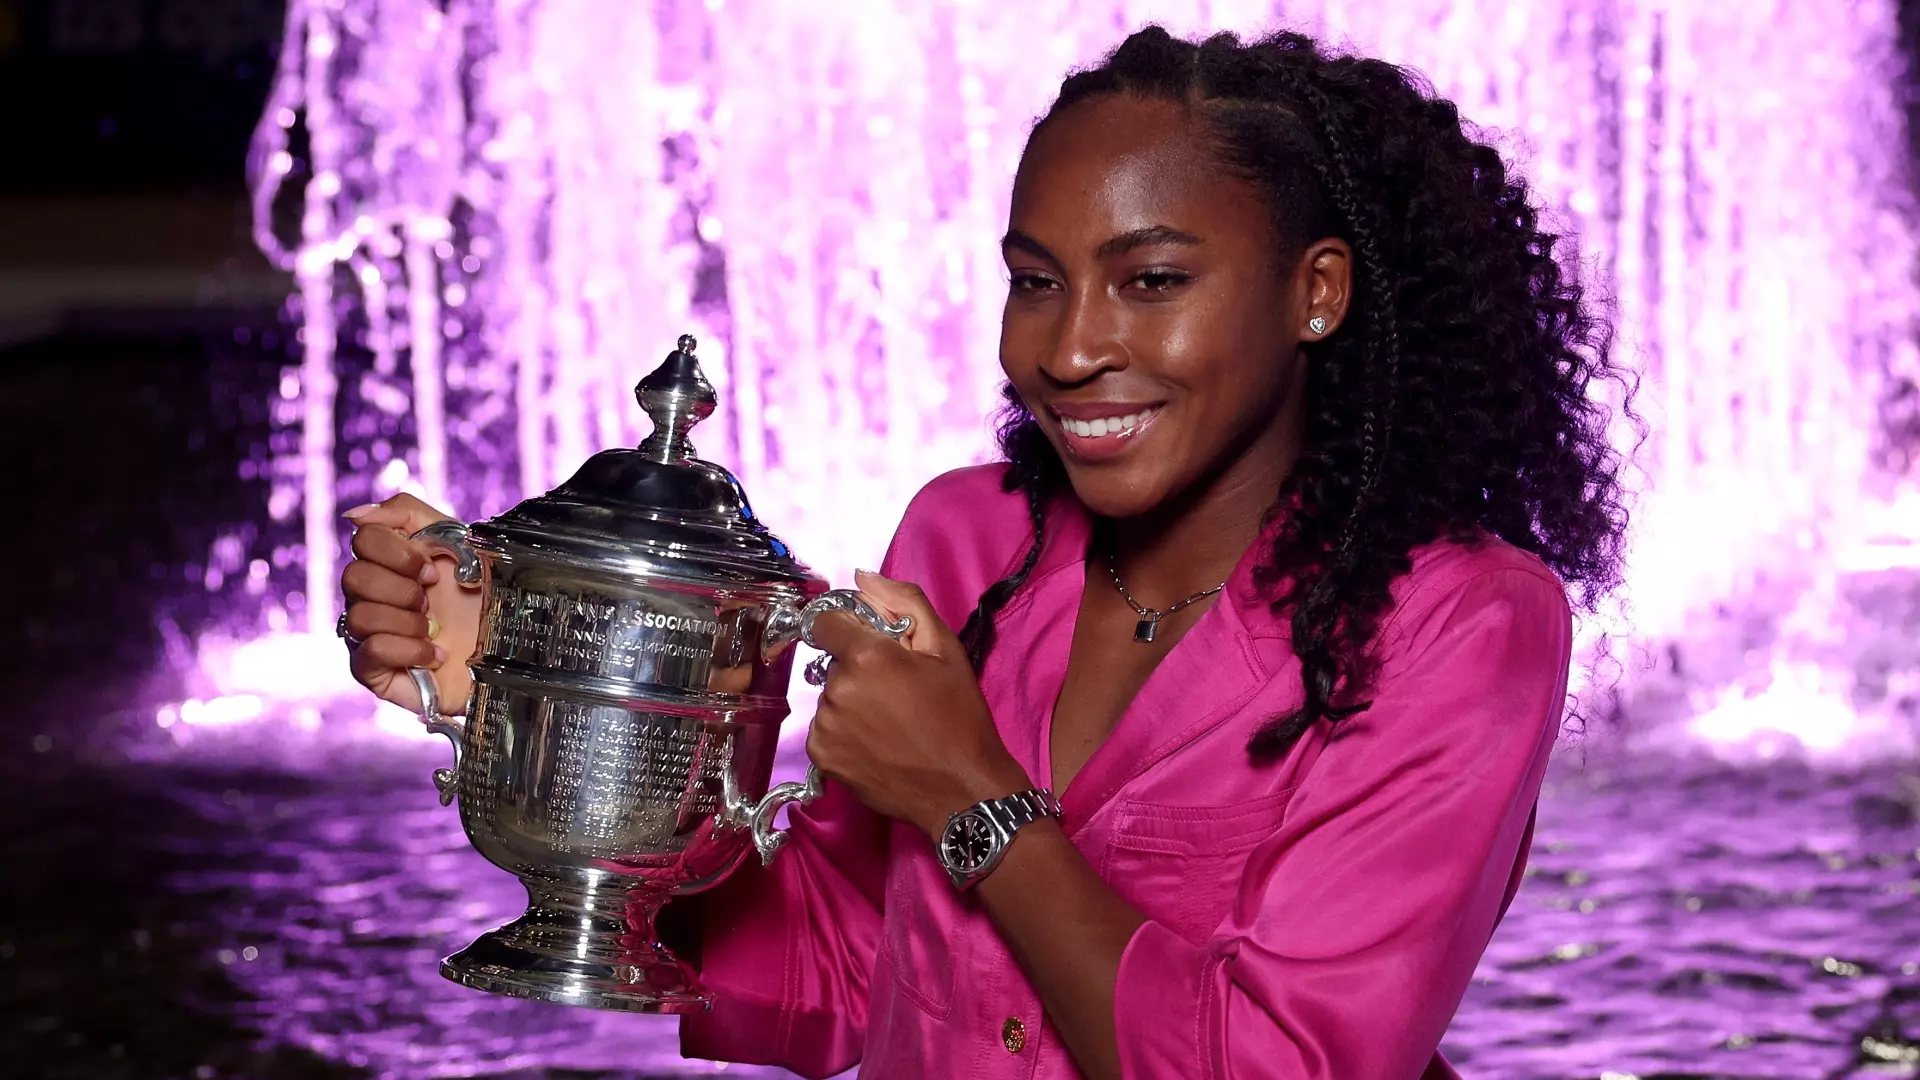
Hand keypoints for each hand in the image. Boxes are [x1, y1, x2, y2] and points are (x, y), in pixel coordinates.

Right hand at [340, 494, 482, 713]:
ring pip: (359, 616)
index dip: (399, 553)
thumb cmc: (487, 597)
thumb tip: (355, 516)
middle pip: (353, 577)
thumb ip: (408, 513)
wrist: (513, 650)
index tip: (434, 571)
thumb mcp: (460, 542)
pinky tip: (435, 653)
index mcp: (390, 563)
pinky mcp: (375, 672)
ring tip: (435, 630)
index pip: (363, 539)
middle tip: (432, 602)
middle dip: (403, 589)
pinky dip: (409, 650)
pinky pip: (369, 652)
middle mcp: (372, 597)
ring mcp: (369, 634)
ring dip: (408, 622)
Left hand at [804, 570, 1032, 837]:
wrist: (962, 788)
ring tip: (889, 722)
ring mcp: (826, 726)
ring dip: (851, 702)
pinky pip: (825, 729)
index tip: (869, 645)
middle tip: (895, 691)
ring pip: (829, 697)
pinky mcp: (822, 757)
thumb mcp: (946, 650)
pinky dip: (844, 732)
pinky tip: (877, 743)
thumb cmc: (960, 716)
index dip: (847, 629)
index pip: (825, 621)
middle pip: (833, 662)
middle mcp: (838, 688)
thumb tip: (863, 577)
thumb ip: (904, 603)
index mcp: (866, 655)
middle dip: (857, 669)